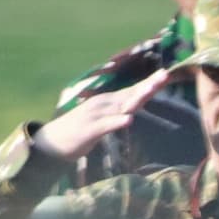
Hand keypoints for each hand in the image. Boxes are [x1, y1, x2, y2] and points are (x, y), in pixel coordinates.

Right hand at [30, 66, 175, 162]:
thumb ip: (118, 113)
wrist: (51, 143)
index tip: (166, 75)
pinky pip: (105, 125)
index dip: (149, 84)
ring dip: (136, 97)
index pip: (132, 91)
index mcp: (108, 102)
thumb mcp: (104, 119)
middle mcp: (103, 104)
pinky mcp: (89, 130)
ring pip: (120, 106)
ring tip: (152, 89)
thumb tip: (134, 109)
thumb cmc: (80, 132)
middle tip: (165, 75)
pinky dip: (117, 122)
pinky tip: (128, 120)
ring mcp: (96, 115)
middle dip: (148, 85)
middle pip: (130, 94)